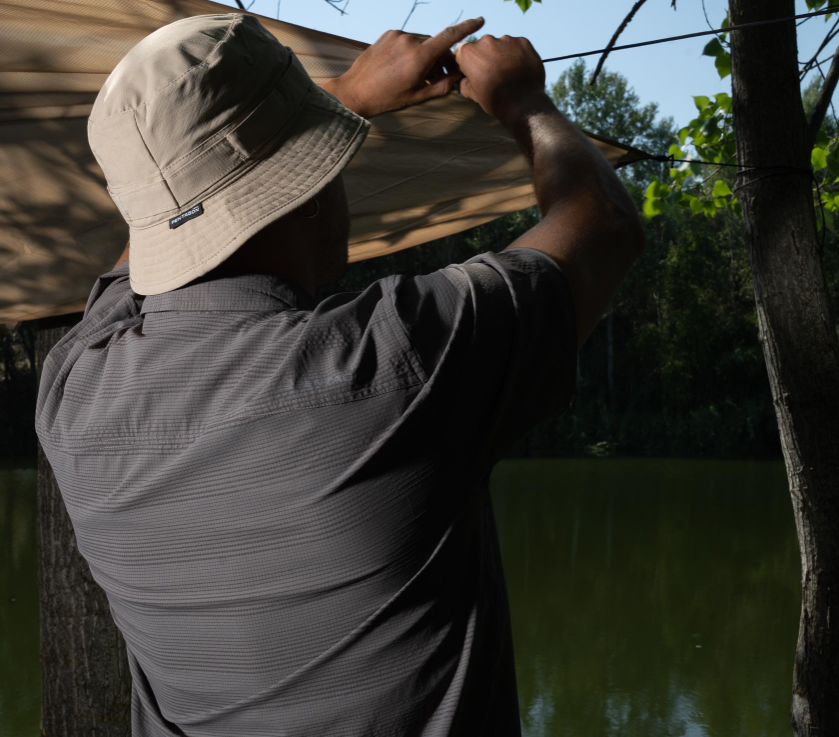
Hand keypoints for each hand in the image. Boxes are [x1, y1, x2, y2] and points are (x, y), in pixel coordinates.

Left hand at [322, 17, 484, 117]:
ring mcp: (397, 35)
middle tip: (442, 78)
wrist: (354, 91)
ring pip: (421, 43)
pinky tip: (405, 68)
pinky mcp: (388, 35)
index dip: (467, 28)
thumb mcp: (417, 96)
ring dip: (426, 56)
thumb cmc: (386, 98)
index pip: (449, 36)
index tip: (480, 21)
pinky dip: (412, 52)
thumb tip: (457, 79)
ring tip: (421, 76)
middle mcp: (409, 41)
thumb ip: (441, 86)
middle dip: (442, 59)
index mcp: (419, 57)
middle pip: (435, 45)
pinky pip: (407, 41)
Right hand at [454, 34, 546, 124]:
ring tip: (508, 71)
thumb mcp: (474, 95)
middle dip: (485, 57)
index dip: (467, 62)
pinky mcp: (523, 41)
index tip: (473, 71)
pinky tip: (519, 68)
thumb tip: (464, 80)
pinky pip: (516, 45)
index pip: (462, 52)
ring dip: (501, 55)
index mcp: (469, 53)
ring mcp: (506, 39)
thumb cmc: (496, 100)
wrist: (524, 102)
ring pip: (500, 45)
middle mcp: (486, 41)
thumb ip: (464, 83)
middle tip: (493, 73)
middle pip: (482, 46)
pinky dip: (516, 54)